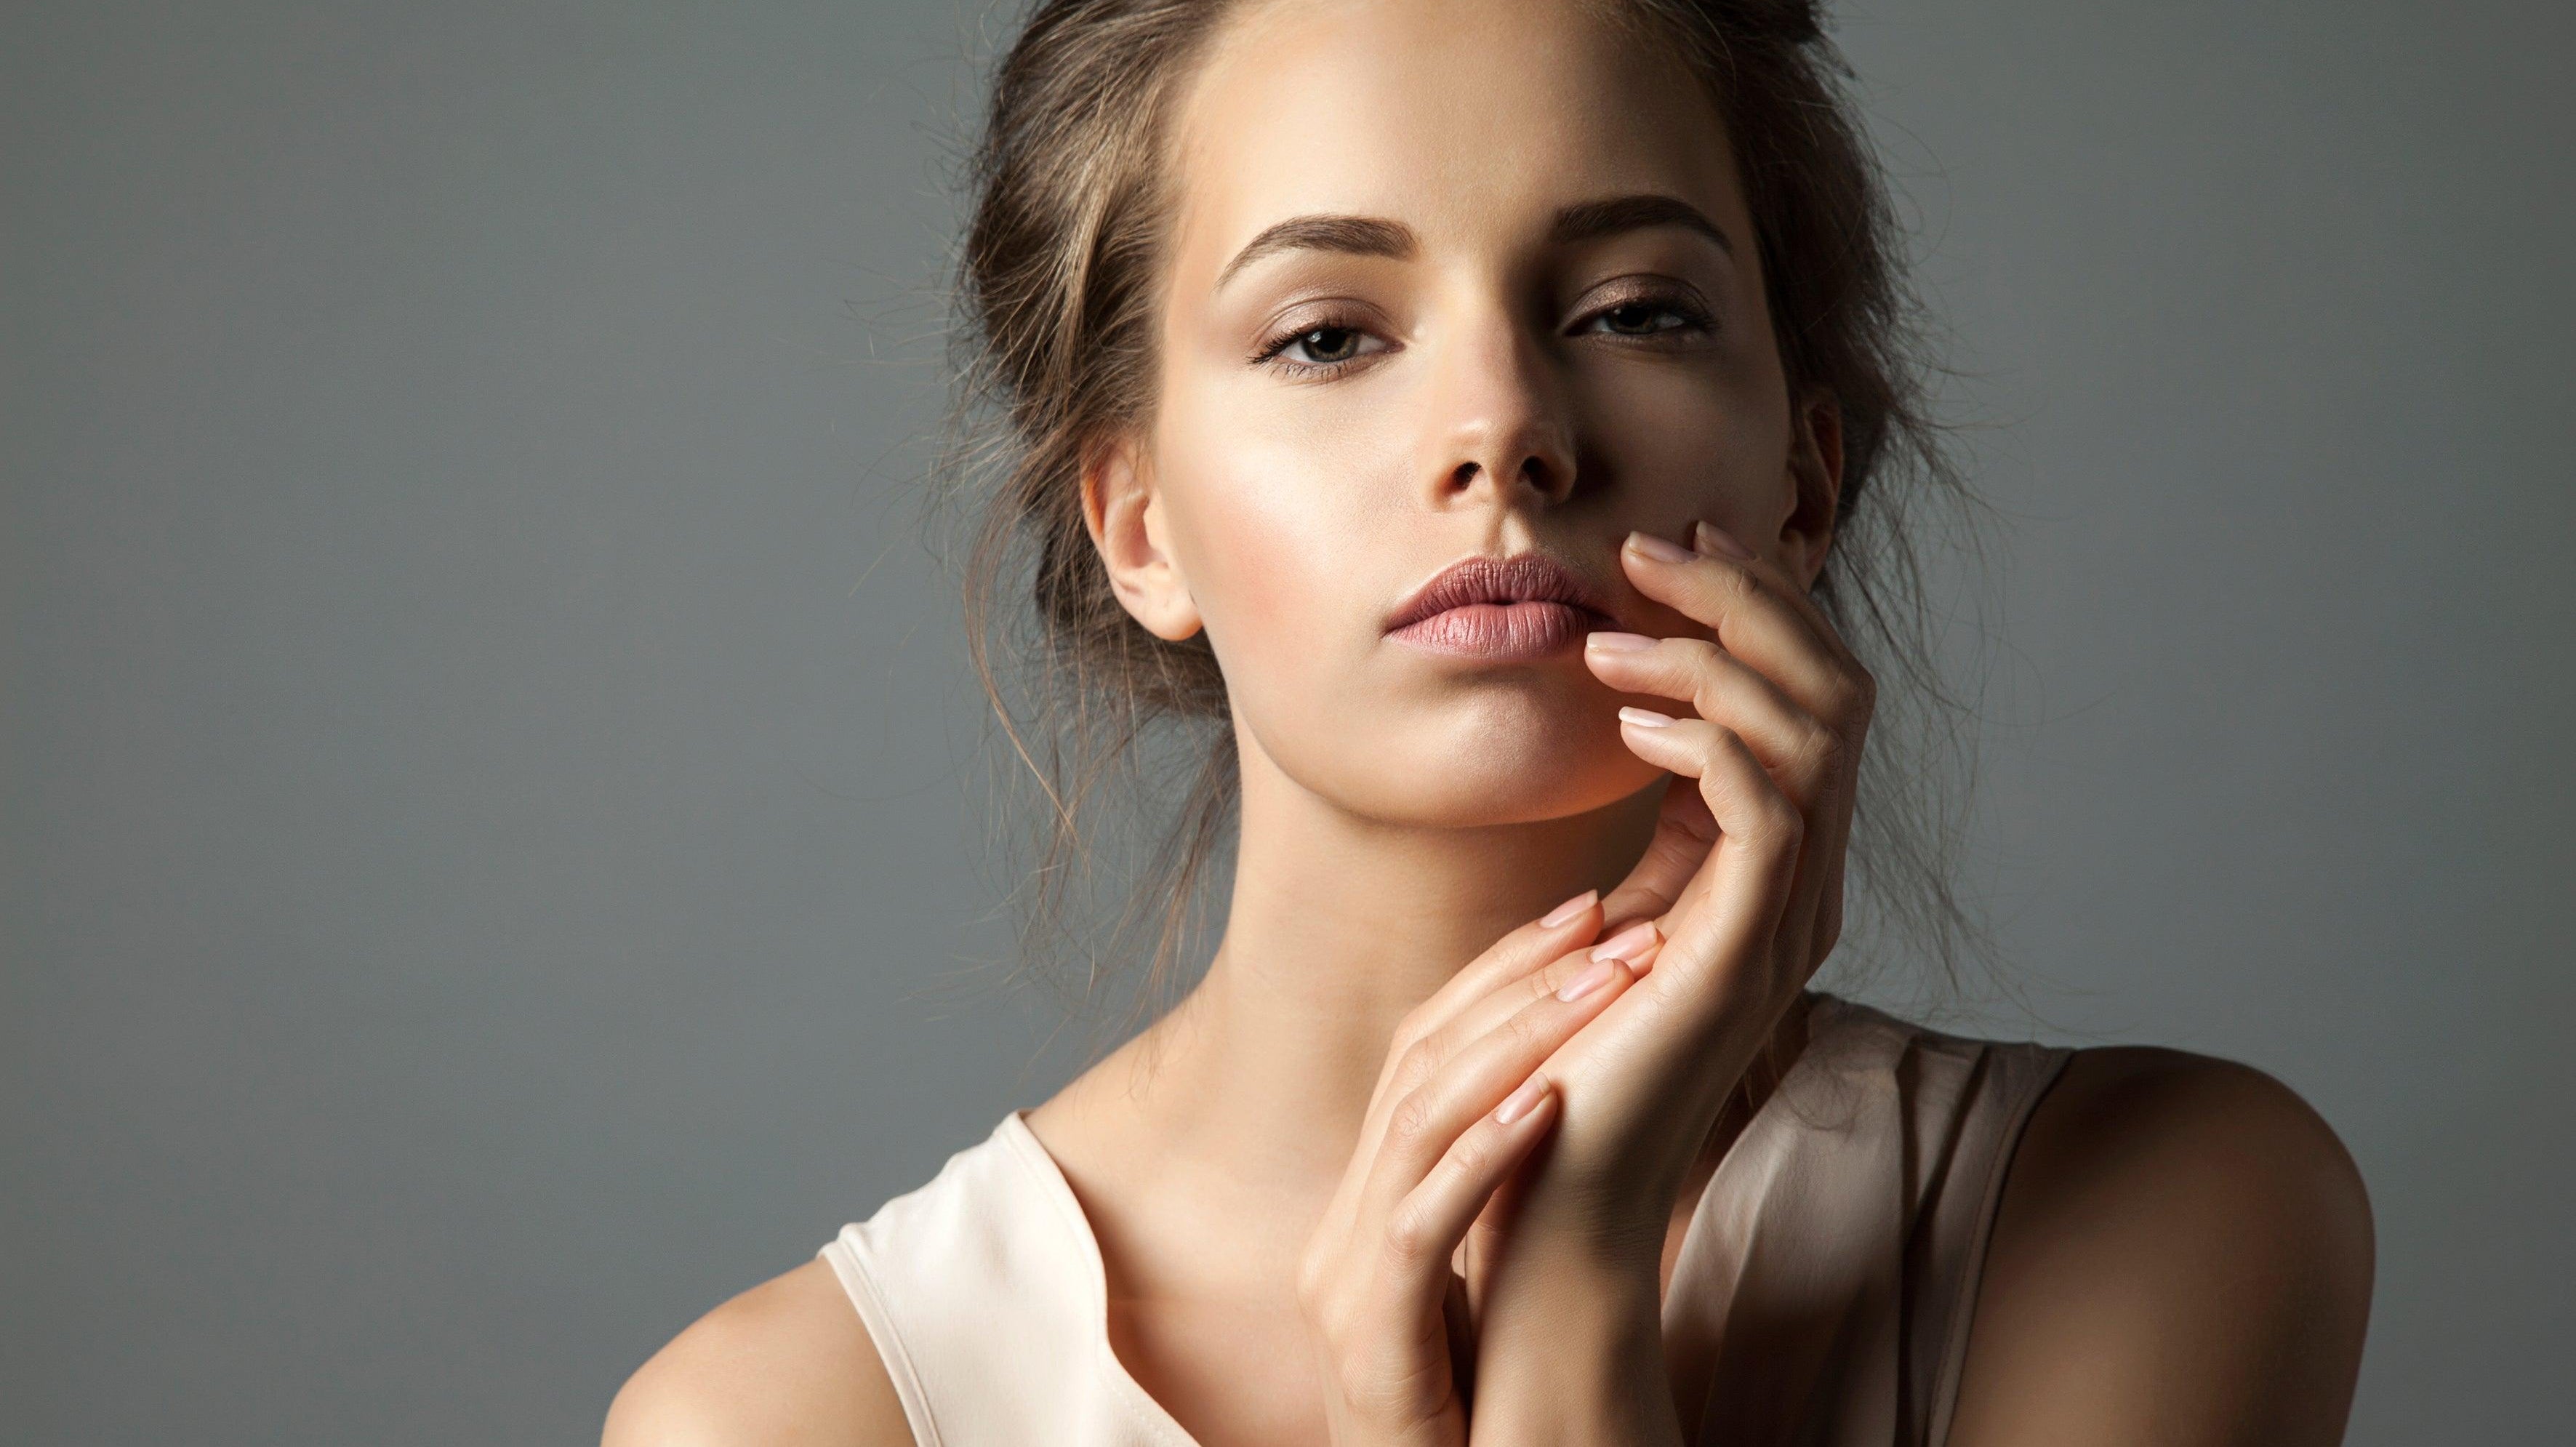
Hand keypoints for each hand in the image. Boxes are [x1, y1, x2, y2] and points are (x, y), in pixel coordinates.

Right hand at [1294, 893, 1644, 1444]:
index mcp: (1366, 1199)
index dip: (1503, 971)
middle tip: (1615, 922)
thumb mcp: (1472, 1281)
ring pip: (1417, 1122)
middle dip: (1520, 981)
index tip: (1591, 909)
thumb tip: (1565, 1094)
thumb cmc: (1461, 1412)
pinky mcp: (1368, 1336)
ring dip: (1519, 1042)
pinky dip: (1482, 1157)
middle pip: (1417, 1061)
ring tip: (1606, 986)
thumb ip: (1492, 1193)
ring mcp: (1343, 1277)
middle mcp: (1342, 1222)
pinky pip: (1420, 1227)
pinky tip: (1547, 1106)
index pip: (1422, 1049)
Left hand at [1513, 520, 1877, 1258]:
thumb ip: (1652, 828)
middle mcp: (1804, 885)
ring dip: (1712, 659)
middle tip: (1651, 553)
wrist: (1550, 1186)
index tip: (1677, 547)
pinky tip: (1631, 720)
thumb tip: (1639, 715)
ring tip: (1611, 643)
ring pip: (1809, 735)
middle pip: (1834, 692)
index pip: (1814, 699)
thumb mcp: (1614, 911)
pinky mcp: (1745, 953)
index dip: (1760, 609)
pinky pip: (1767, 810)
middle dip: (1748, 601)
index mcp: (1779, 868)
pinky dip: (1710, 741)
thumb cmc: (1561, 1052)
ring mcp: (1786, 921)